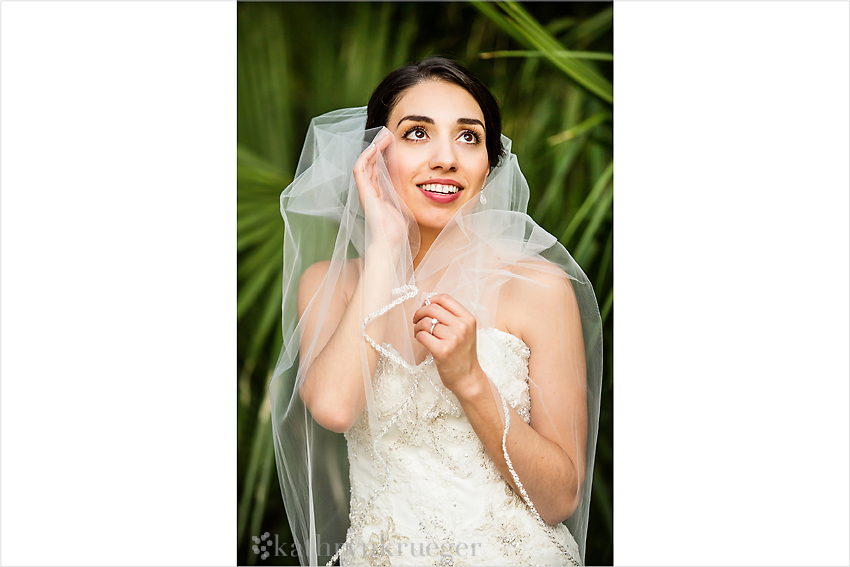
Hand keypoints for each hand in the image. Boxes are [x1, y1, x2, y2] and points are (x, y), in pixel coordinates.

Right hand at [353, 128, 407, 250]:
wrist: (390, 244)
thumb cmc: (399, 231)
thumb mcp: (405, 206)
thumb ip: (407, 195)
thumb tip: (422, 185)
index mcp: (379, 193)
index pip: (379, 168)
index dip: (384, 153)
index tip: (393, 141)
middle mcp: (371, 191)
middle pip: (371, 162)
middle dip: (379, 146)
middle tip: (388, 133)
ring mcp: (366, 192)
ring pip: (365, 163)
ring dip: (373, 148)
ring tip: (382, 136)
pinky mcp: (364, 194)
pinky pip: (360, 171)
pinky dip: (366, 158)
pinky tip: (374, 148)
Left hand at [413, 294, 483, 396]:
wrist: (468, 378)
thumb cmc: (463, 354)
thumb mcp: (465, 331)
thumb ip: (452, 317)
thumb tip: (428, 303)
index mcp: (468, 319)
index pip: (445, 299)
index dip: (431, 300)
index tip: (425, 306)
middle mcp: (462, 326)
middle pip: (432, 308)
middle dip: (420, 312)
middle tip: (416, 319)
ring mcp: (453, 339)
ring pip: (425, 322)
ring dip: (417, 326)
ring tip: (419, 332)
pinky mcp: (442, 350)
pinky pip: (422, 335)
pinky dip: (418, 336)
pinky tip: (421, 340)